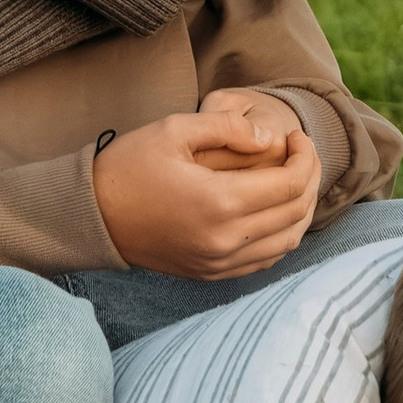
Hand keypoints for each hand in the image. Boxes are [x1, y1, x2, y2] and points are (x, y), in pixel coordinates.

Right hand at [94, 99, 322, 276]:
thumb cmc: (131, 165)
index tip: (297, 136)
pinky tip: (274, 209)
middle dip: (309, 178)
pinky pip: (265, 259)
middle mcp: (225, 240)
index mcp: (219, 202)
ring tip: (293, 178)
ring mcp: (219, 263)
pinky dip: (281, 234)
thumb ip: (229, 128)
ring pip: (287, 241)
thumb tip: (271, 139)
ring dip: (301, 208)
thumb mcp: (175, 129)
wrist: (93, 216)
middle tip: (301, 153)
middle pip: (296, 213)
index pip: (291, 184)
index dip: (305, 156)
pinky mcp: (211, 274)